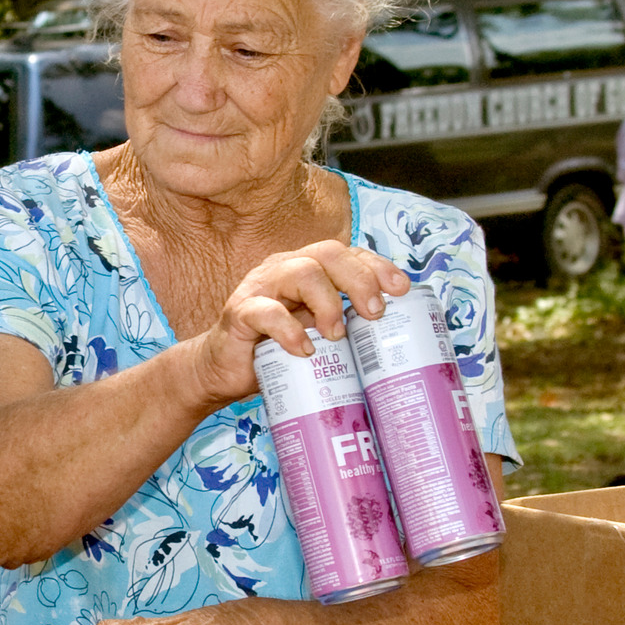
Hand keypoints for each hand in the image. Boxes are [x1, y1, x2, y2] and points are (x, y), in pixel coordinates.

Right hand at [184, 243, 412, 408]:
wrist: (223, 370)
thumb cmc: (276, 351)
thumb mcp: (316, 336)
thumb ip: (344, 327)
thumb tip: (395, 341)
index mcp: (307, 269)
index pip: (347, 254)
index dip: (376, 266)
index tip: (401, 290)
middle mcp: (284, 269)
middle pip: (328, 254)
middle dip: (359, 280)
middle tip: (375, 313)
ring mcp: (260, 287)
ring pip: (301, 272)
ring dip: (328, 303)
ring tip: (336, 335)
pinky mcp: (239, 312)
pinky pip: (265, 311)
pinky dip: (289, 330)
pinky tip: (303, 350)